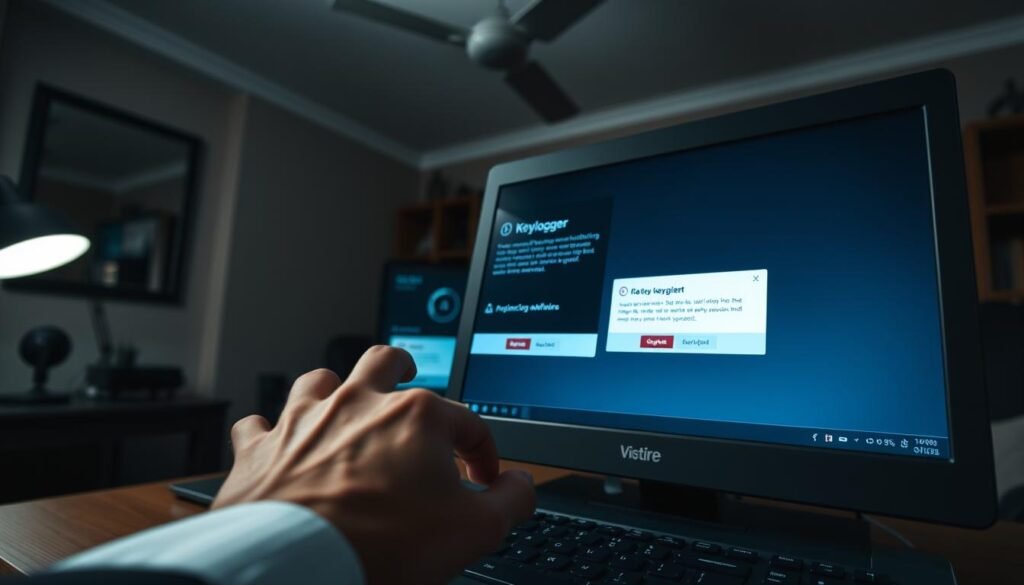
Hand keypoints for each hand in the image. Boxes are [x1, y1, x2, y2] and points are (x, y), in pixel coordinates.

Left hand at [212, 346, 535, 583]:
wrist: (295, 563)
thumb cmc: (381, 543)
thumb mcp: (473, 532)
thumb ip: (509, 502)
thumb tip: (521, 485)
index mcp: (415, 416)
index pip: (467, 423)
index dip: (484, 454)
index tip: (482, 481)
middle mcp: (358, 404)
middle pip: (385, 363)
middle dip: (401, 370)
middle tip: (408, 381)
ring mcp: (305, 421)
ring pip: (320, 380)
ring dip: (334, 390)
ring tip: (343, 404)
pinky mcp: (260, 449)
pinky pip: (257, 424)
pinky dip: (268, 432)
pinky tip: (274, 442)